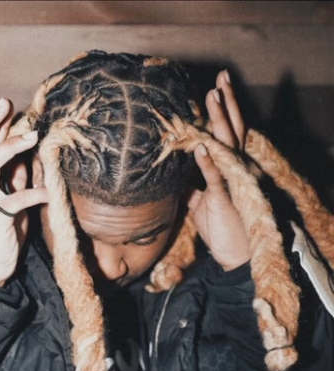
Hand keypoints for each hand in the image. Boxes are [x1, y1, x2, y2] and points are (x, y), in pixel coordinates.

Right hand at [0, 98, 47, 285]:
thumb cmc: (1, 235)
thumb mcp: (10, 203)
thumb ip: (15, 181)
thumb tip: (28, 158)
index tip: (6, 106)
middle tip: (6, 103)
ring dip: (9, 146)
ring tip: (31, 135)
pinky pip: (17, 198)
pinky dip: (37, 192)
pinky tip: (52, 192)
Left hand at [188, 70, 250, 270]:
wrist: (234, 255)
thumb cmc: (219, 226)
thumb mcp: (200, 202)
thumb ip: (192, 185)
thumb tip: (175, 176)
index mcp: (229, 168)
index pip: (227, 134)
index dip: (223, 111)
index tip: (215, 88)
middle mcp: (234, 169)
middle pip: (231, 130)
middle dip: (226, 103)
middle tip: (220, 77)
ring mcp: (232, 181)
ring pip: (226, 144)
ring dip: (218, 120)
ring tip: (213, 95)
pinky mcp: (224, 198)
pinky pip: (215, 177)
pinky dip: (207, 161)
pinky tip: (199, 146)